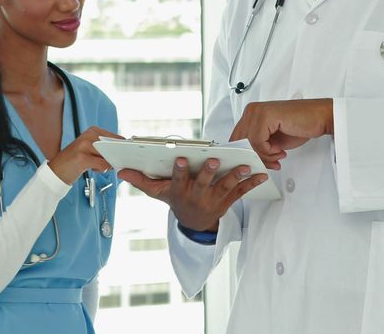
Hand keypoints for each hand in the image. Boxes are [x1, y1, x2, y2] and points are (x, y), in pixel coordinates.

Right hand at [47, 126, 120, 183]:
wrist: (56, 171)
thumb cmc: (76, 161)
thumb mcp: (90, 149)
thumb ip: (104, 148)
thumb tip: (122, 153)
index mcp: (92, 130)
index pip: (115, 138)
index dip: (120, 149)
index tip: (121, 156)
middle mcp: (88, 135)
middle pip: (113, 146)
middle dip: (115, 156)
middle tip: (110, 163)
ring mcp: (84, 145)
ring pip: (109, 156)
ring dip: (107, 164)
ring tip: (96, 166)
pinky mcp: (82, 157)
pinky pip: (103, 165)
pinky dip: (102, 170)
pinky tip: (93, 169)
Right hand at [118, 158, 267, 231]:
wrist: (194, 223)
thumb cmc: (175, 200)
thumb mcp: (157, 193)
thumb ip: (140, 181)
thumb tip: (121, 171)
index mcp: (180, 192)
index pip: (179, 181)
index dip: (180, 171)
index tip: (182, 159)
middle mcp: (197, 196)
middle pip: (204, 183)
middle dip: (209, 172)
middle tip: (214, 161)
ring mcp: (214, 199)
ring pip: (225, 187)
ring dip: (235, 176)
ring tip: (244, 166)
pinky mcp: (228, 201)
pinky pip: (241, 192)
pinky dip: (252, 183)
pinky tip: (262, 173)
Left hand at [229, 99, 332, 169]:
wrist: (319, 118)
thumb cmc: (299, 126)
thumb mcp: (272, 140)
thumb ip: (257, 146)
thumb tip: (246, 159)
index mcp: (251, 113)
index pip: (236, 138)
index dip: (247, 154)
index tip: (260, 162)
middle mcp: (252, 110)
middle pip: (240, 142)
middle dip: (255, 157)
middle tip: (270, 162)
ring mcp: (257, 111)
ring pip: (248, 143)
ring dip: (264, 156)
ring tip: (277, 156)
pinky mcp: (266, 116)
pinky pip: (258, 142)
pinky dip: (269, 151)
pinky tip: (280, 150)